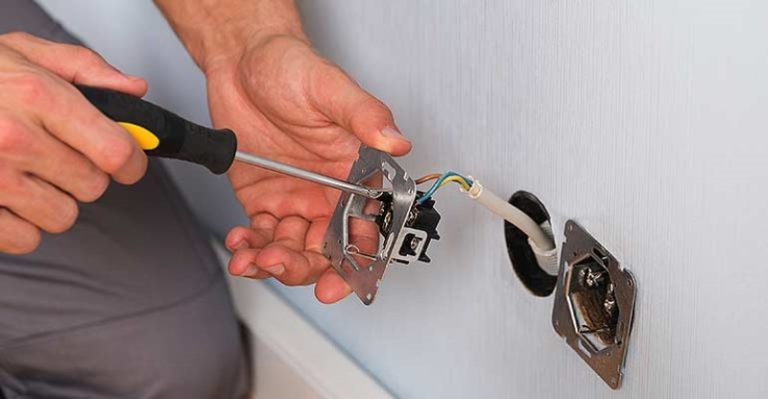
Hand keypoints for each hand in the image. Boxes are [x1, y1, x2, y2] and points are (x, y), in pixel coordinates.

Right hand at [0, 32, 147, 253]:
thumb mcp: (23, 52)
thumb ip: (85, 69)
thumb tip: (134, 91)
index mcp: (37, 96)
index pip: (115, 150)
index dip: (131, 161)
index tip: (127, 162)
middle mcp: (14, 138)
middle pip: (93, 186)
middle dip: (84, 173)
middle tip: (56, 154)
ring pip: (62, 216)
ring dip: (53, 199)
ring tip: (25, 172)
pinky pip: (25, 238)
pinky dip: (21, 223)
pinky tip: (6, 195)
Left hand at [207, 34, 410, 302]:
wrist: (241, 59)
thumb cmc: (290, 66)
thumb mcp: (329, 87)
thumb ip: (364, 115)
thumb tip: (396, 140)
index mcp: (356, 170)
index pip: (368, 226)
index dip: (358, 261)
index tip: (336, 281)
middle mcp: (330, 191)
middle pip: (329, 250)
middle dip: (306, 267)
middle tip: (281, 264)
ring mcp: (297, 198)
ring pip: (294, 250)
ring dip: (274, 262)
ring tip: (253, 257)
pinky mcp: (264, 200)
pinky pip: (262, 237)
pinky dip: (250, 250)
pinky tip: (241, 246)